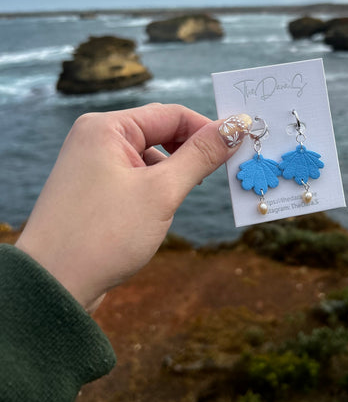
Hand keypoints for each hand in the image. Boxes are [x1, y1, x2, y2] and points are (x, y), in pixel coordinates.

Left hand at [15, 103, 250, 310]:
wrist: (53, 286)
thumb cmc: (104, 234)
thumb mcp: (162, 191)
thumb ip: (201, 156)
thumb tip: (236, 127)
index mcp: (107, 128)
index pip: (172, 114)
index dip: (209, 129)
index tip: (241, 146)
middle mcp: (96, 139)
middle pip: (161, 133)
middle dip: (192, 153)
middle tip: (222, 172)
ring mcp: (93, 166)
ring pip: (151, 159)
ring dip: (175, 175)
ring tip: (183, 200)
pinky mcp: (94, 191)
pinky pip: (136, 178)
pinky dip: (157, 190)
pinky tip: (161, 213)